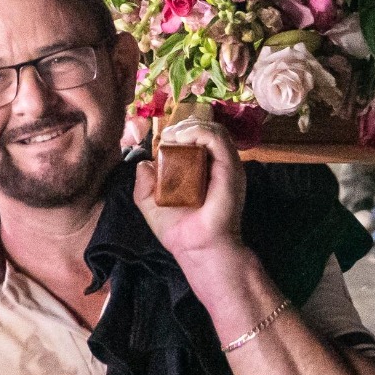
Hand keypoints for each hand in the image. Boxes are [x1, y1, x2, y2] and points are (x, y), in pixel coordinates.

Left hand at [134, 118, 246, 263]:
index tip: (164, 141)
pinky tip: (181, 139)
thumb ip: (145, 185)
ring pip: (214, 129)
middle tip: (168, 137)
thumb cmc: (179, 230)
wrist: (196, 247)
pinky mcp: (230, 167)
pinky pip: (218, 139)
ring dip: (191, 127)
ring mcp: (226, 165)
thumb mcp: (151, 204)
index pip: (199, 138)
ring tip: (173, 137)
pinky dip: (199, 132)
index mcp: (205, 171)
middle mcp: (218, 165)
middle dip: (185, 126)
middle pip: (207, 130)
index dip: (181, 132)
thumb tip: (144, 163)